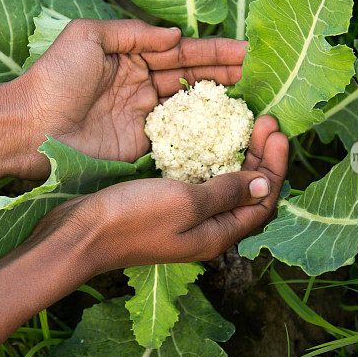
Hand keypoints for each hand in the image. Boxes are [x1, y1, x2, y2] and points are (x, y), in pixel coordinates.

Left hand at [5, 19, 247, 178]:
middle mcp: (141, 86)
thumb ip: (133, 32)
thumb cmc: (54, 78)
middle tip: (260, 75)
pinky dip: (204, 134)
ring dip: (222, 103)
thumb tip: (175, 35)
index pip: (181, 52)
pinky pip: (178, 138)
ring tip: (255, 99)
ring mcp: (143, 117)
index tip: (246, 51)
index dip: (214, 52)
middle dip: (226, 75)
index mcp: (130, 56)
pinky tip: (230, 130)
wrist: (28, 128)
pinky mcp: (141, 146)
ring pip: (191, 107)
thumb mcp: (88, 36)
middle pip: (192, 78)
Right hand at [33, 116, 287, 272]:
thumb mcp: (186, 202)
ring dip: (241, 158)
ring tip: (247, 126)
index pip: (264, 203)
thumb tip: (266, 184)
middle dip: (263, 158)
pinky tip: (211, 141)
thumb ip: (227, 192)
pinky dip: (214, 161)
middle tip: (266, 121)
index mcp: (218, 234)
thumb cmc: (133, 219)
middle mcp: (207, 229)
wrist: (81, 234)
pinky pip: (203, 183)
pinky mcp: (167, 207)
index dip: (276, 167)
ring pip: (227, 187)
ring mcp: (187, 219)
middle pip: (249, 194)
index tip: (276, 131)